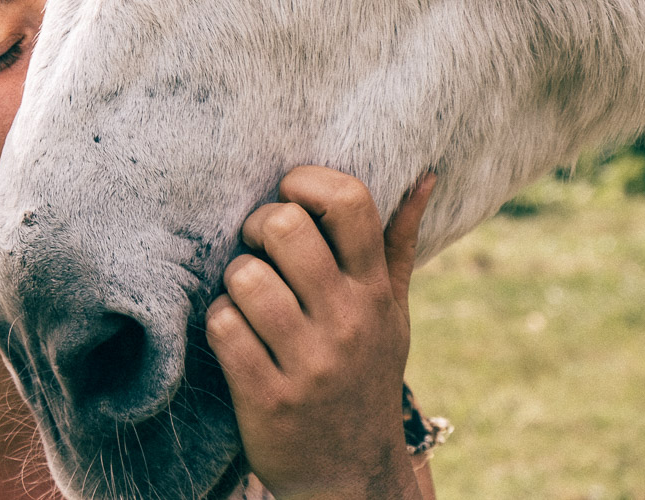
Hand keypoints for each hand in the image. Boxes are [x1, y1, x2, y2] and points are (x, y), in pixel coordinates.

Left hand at [204, 166, 434, 499]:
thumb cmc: (364, 375)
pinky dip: (220, 325)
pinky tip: (236, 338)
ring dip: (233, 283)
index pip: (349, 201)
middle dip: (255, 228)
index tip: (288, 199)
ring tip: (247, 300)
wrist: (353, 477)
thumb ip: (398, 244)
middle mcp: (348, 320)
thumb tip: (424, 176)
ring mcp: (309, 361)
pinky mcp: (269, 396)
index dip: (305, 183)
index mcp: (374, 291)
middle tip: (256, 251)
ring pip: (244, 276)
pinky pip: (223, 327)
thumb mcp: (392, 313)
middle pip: (282, 227)